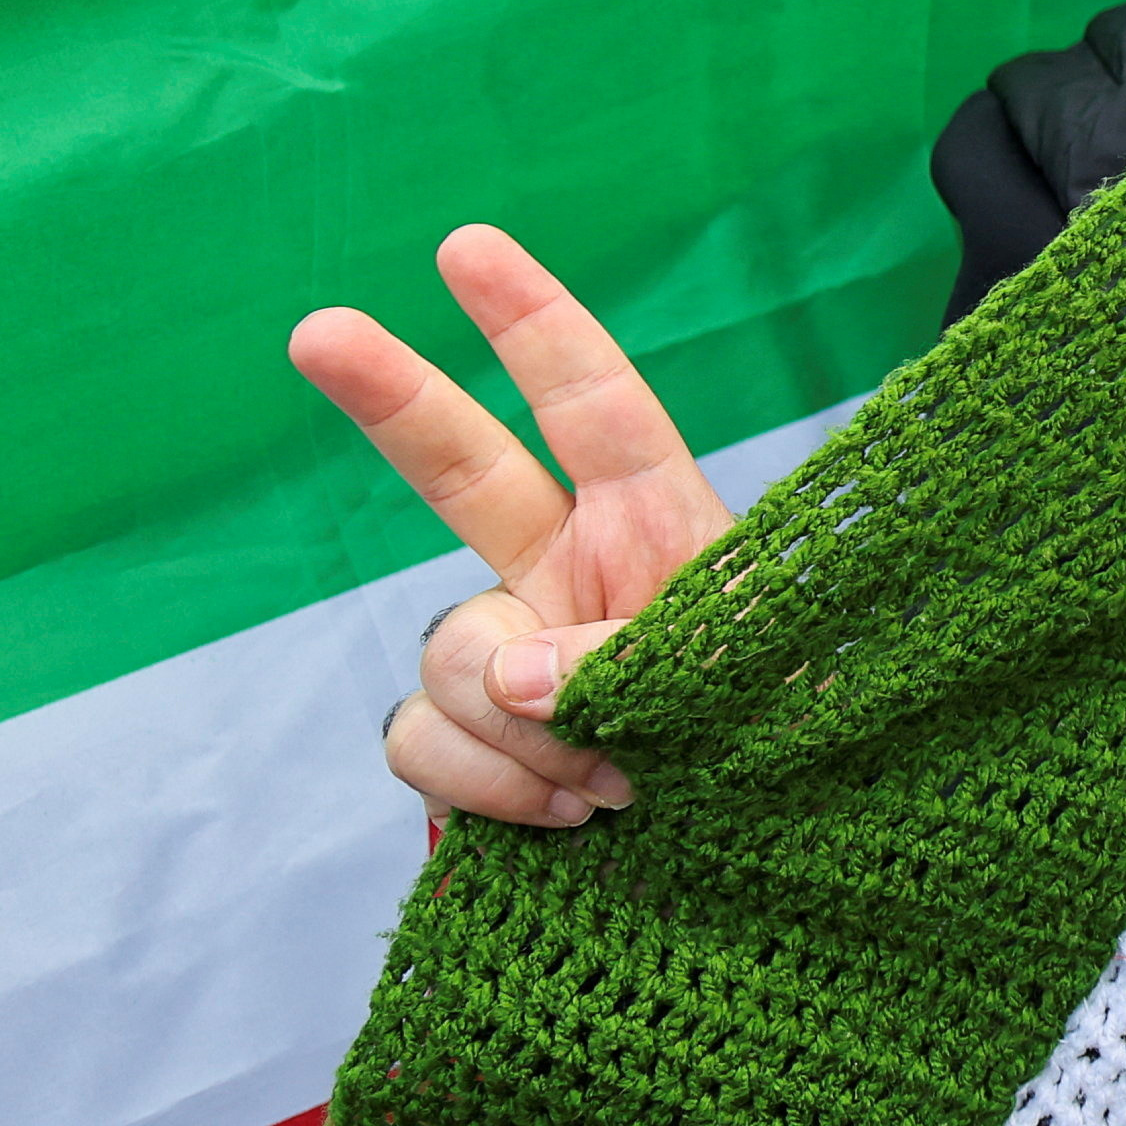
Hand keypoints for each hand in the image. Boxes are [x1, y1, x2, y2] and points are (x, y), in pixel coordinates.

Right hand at [293, 226, 734, 828]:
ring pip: (449, 651)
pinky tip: (574, 820)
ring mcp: (517, 664)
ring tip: (623, 781)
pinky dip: (490, 787)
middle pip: (463, 470)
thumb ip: (639, 658)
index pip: (597, 407)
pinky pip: (424, 743)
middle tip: (316, 328)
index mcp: (665, 530)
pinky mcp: (475, 751)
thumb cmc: (808, 756)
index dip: (534, 325)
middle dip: (390, 396)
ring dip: (519, 724)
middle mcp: (576, 578)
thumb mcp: (760, 683)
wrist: (793, 880)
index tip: (467, 245)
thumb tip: (513, 675)